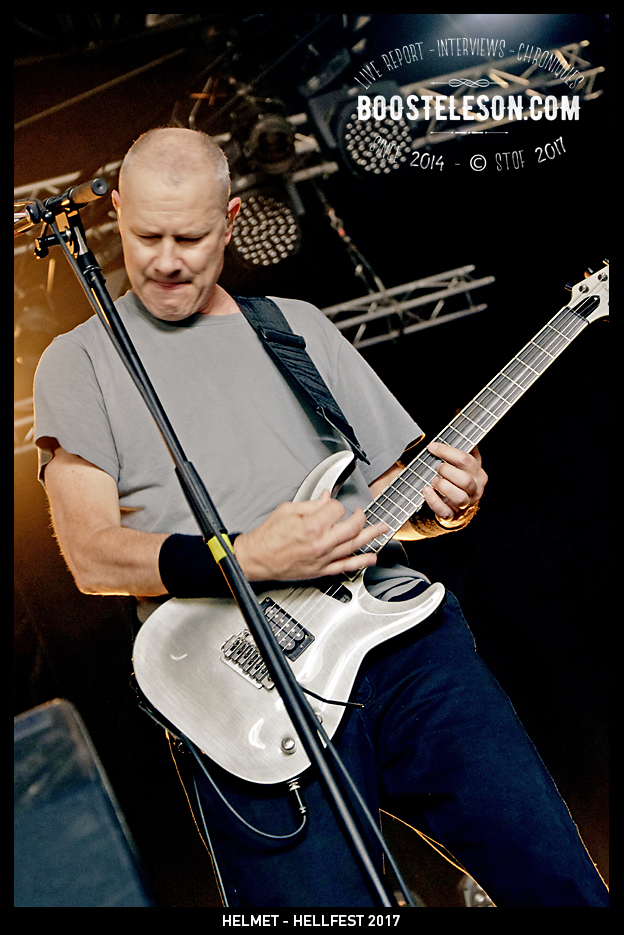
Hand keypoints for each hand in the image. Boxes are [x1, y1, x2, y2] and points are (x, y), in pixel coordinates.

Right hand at [234, 490, 388, 581]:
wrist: (257, 559)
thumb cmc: (267, 537)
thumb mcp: (287, 510)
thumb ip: (311, 504)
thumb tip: (325, 497)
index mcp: (312, 525)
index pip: (337, 509)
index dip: (336, 504)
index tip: (332, 505)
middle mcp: (321, 543)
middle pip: (352, 527)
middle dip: (361, 518)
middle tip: (364, 513)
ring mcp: (323, 558)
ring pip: (354, 546)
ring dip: (371, 537)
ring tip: (382, 530)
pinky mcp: (321, 570)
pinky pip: (346, 566)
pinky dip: (361, 562)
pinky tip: (371, 557)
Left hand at [422, 441, 486, 522]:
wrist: (454, 504)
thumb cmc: (454, 478)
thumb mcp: (459, 462)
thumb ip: (457, 447)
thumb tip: (456, 420)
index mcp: (477, 472)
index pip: (466, 460)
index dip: (447, 452)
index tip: (432, 447)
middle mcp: (475, 488)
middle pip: (466, 480)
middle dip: (447, 471)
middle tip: (437, 467)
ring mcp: (465, 503)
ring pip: (459, 497)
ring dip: (443, 486)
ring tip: (433, 481)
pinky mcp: (453, 516)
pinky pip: (445, 511)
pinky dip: (433, 501)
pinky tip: (426, 491)